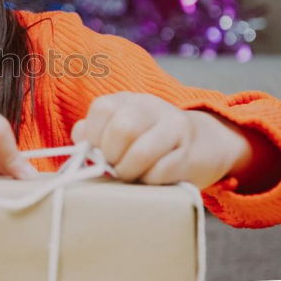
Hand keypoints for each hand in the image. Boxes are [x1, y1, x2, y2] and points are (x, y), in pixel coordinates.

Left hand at [70, 91, 249, 188]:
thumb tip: (80, 141)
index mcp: (127, 100)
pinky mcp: (189, 152)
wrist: (201, 145)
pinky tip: (149, 178)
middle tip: (114, 166)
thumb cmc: (146, 142)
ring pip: (142, 152)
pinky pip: (161, 172)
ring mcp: (174, 127)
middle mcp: (151, 106)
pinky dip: (148, 181)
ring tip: (129, 175)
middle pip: (123, 129)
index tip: (97, 151)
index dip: (94, 135)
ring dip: (128, 171)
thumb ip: (92, 134)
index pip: (102, 108)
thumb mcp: (117, 130)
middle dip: (112, 156)